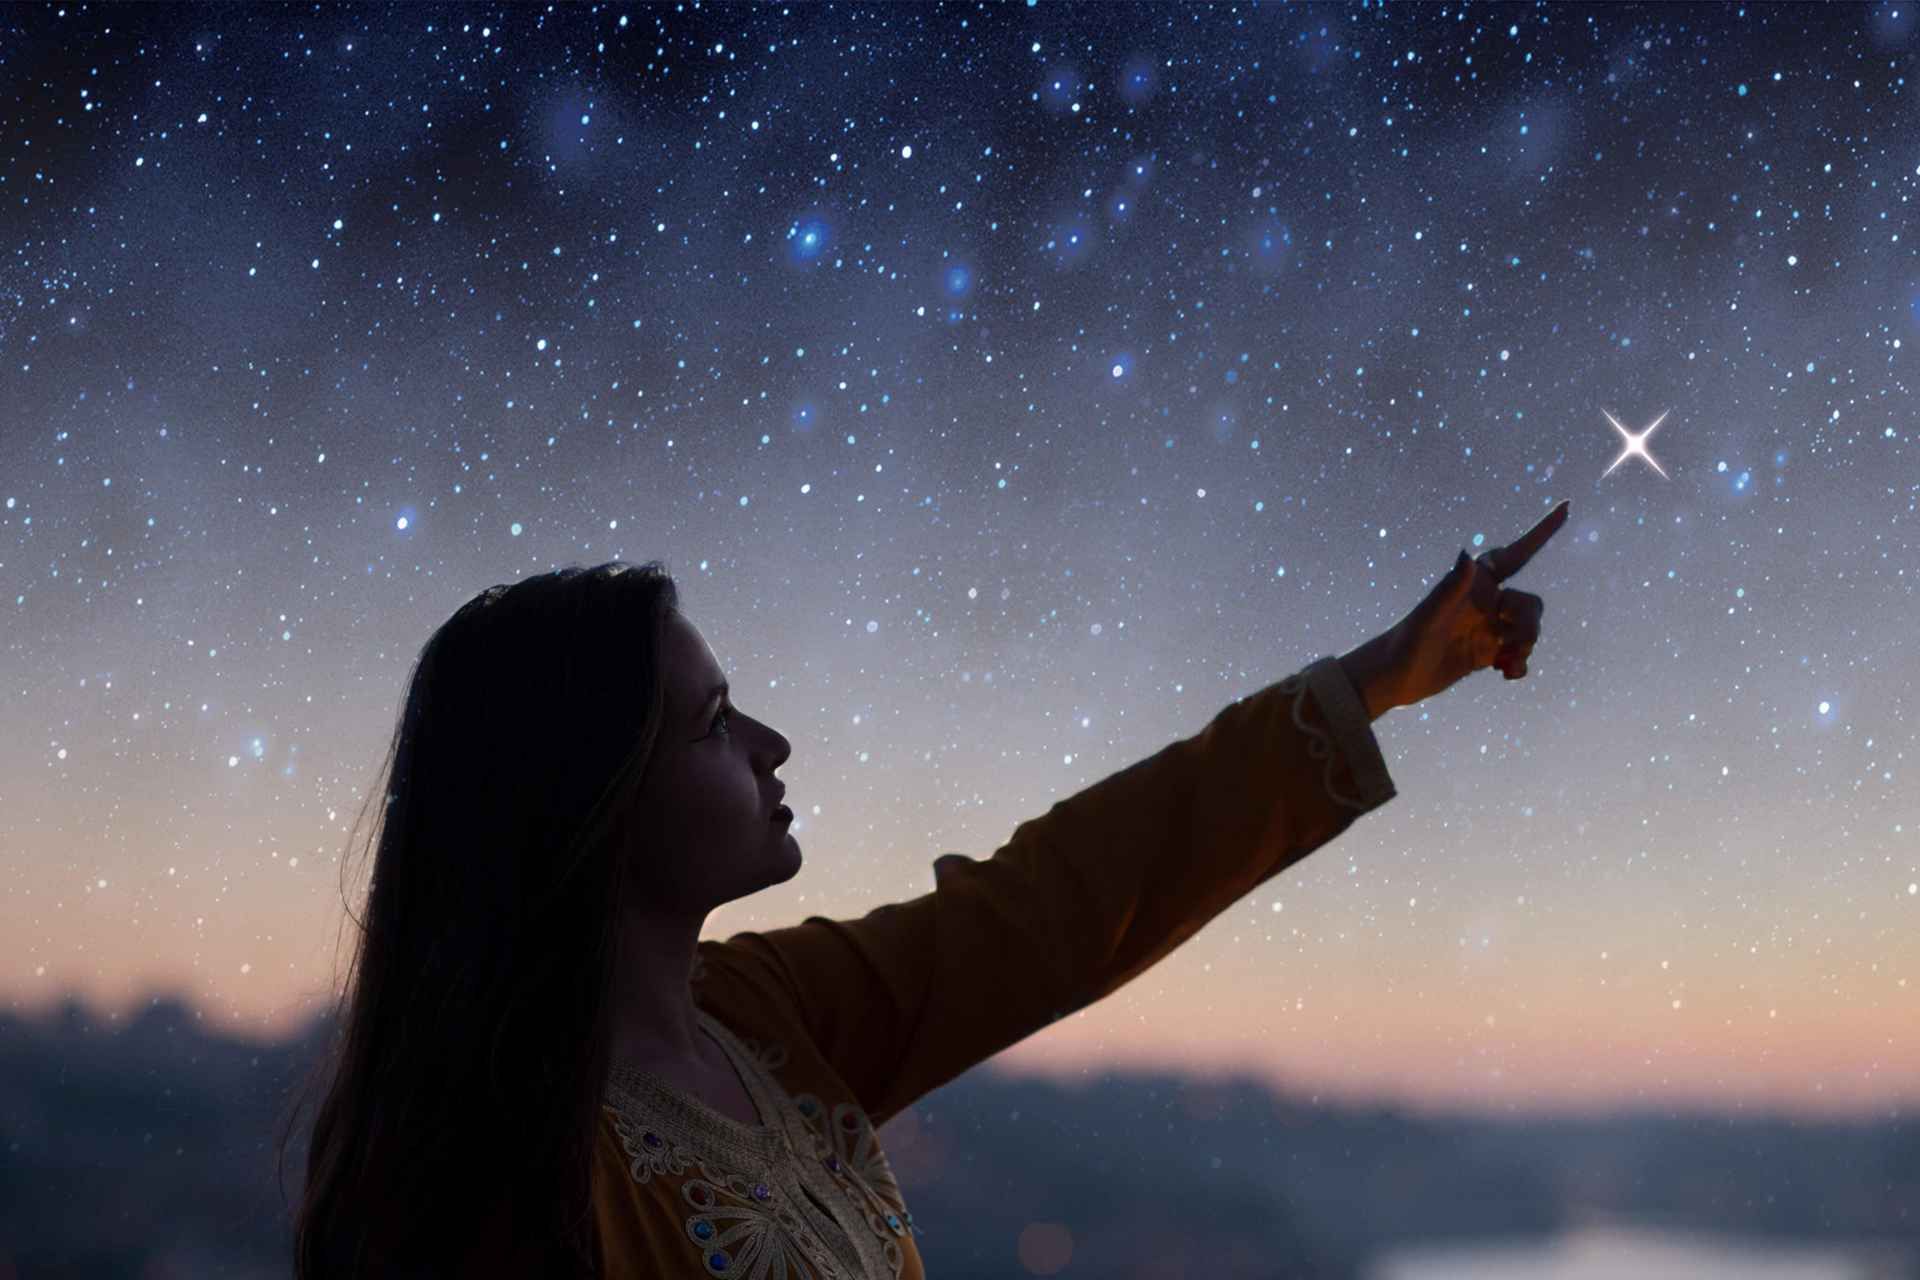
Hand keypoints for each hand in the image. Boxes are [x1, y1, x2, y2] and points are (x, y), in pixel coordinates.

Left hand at [1380, 500, 1568, 708]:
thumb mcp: (1427, 617)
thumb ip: (1449, 588)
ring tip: (1506, 664)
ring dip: (1526, 646)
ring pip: (1529, 629)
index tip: (1565, 506)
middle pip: (1528, 603)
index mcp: (1473, 583)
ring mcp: (1488, 626)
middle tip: (1511, 643)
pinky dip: (1520, 663)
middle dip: (1529, 624)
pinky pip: (1519, 653)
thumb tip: (1467, 554)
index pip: (1515, 554)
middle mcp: (1484, 601)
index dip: (1541, 532)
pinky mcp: (1487, 651)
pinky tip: (1507, 674)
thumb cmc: (1404, 642)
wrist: (1393, 677)